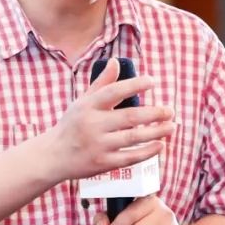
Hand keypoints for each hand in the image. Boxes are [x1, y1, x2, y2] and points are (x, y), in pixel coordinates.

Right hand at [45, 58, 175, 181]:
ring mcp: (98, 145)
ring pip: (133, 138)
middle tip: (170, 111)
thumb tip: (116, 61)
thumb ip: (102, 83)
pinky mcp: (103, 164)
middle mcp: (93, 125)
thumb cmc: (72, 125)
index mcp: (88, 106)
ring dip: (156, 132)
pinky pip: (130, 157)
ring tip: (172, 126)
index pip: (113, 92)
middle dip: (154, 113)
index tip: (152, 81)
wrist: (53, 156)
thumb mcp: (82, 102)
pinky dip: (147, 152)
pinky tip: (161, 145)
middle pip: (129, 117)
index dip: (134, 85)